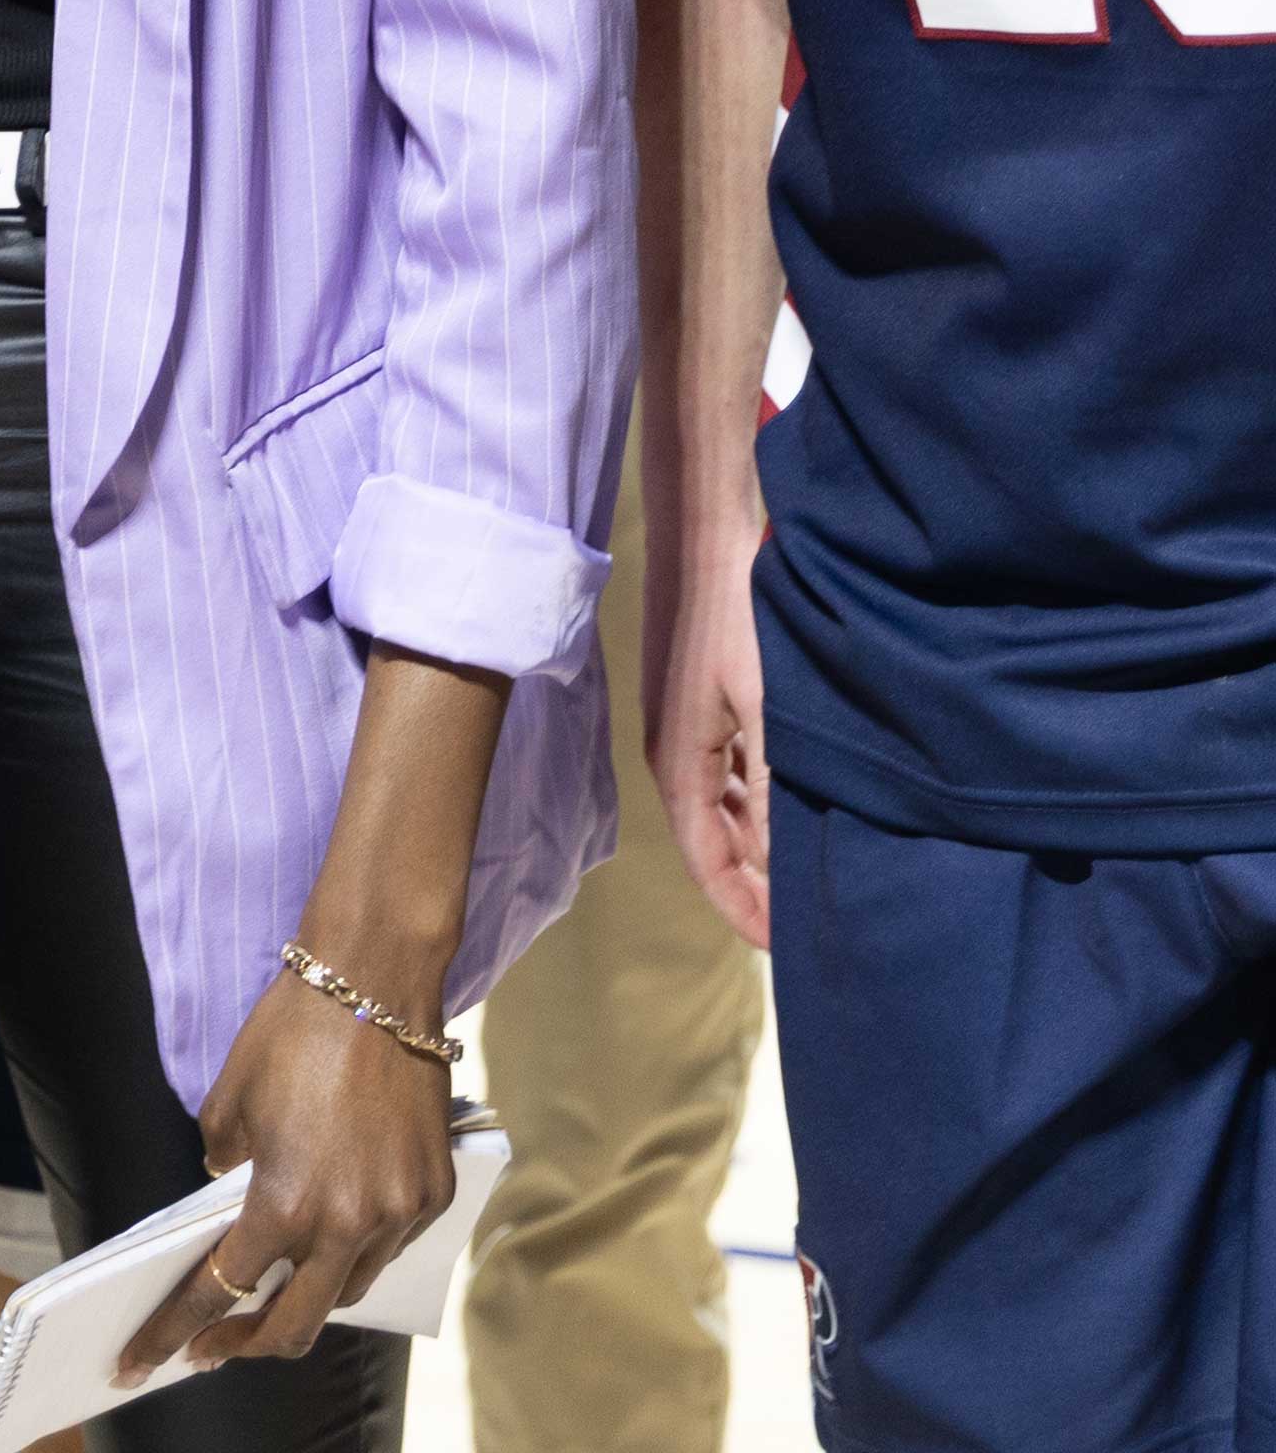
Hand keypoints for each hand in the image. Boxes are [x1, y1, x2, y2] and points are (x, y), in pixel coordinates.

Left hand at [114, 962, 455, 1384]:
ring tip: (278, 1288)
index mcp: (285, 1203)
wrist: (375, 979)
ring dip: (308, 1295)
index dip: (179, 1328)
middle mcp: (346, 1223)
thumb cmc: (292, 1030)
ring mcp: (398, 1213)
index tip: (151, 1357)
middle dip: (249, 1344)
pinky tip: (337, 1233)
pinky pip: (391, 1246)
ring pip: (348, 1289)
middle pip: (296, 1324)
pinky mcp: (434, 1191)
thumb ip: (220, 1161)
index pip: (222, 1288)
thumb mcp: (228, 1099)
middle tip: (218, 1346)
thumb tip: (228, 1192)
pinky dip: (359, 1249)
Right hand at [647, 506, 769, 946]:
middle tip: (805, 918)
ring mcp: (682, 722)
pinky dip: (752, 801)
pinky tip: (789, 799)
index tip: (787, 950)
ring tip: (804, 869)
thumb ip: (768, 790)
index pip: (707, 864)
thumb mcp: (764, 707)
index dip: (743, 911)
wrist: (702, 528)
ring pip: (717, 806)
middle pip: (709, 841)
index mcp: (679, 765)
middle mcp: (673, 752)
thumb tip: (773, 866)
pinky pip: (723, 771)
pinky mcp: (698, 696)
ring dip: (752, 842)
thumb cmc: (736, 617)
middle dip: (751, 885)